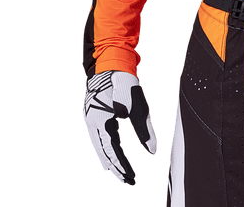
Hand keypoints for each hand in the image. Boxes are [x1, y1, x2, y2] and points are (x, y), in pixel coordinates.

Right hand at [82, 70, 157, 185]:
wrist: (110, 63)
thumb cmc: (124, 82)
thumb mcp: (138, 105)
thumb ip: (144, 129)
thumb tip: (152, 150)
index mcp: (102, 121)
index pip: (112, 151)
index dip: (122, 166)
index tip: (132, 178)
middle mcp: (92, 123)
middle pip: (104, 153)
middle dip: (116, 168)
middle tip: (128, 181)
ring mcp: (91, 119)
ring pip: (99, 148)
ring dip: (110, 161)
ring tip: (119, 174)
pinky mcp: (93, 116)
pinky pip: (98, 139)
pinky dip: (104, 151)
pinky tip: (109, 157)